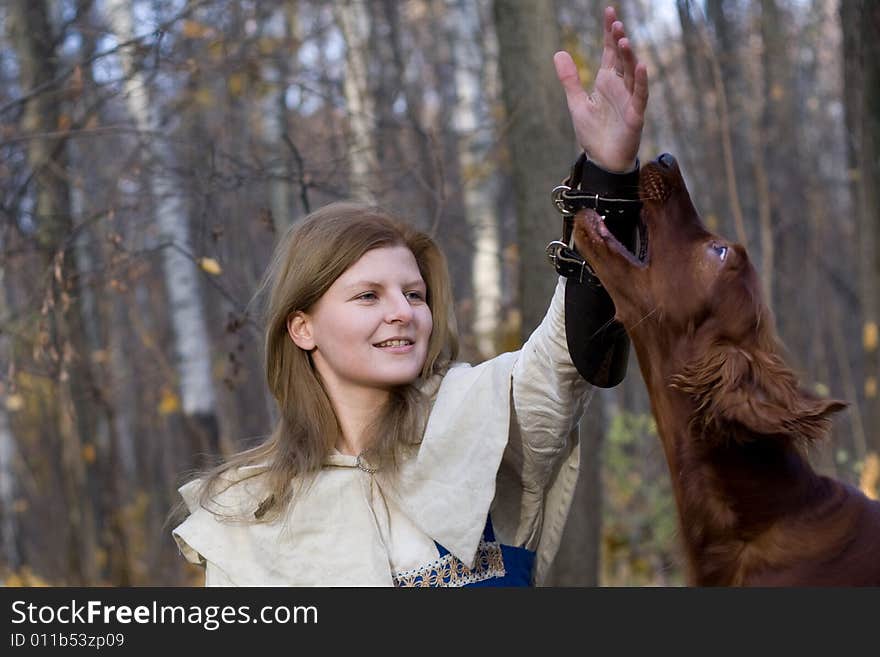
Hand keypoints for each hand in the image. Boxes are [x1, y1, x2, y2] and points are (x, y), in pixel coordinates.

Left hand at [554, 6, 647, 172]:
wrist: (602, 160)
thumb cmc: (593, 133)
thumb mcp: (576, 103)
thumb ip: (569, 79)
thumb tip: (559, 52)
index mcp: (607, 82)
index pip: (609, 52)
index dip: (609, 32)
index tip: (609, 11)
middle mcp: (620, 87)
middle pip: (622, 58)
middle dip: (619, 40)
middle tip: (615, 22)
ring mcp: (629, 100)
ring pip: (632, 73)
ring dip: (629, 56)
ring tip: (623, 40)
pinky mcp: (635, 115)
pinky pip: (640, 95)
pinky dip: (641, 81)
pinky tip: (641, 66)